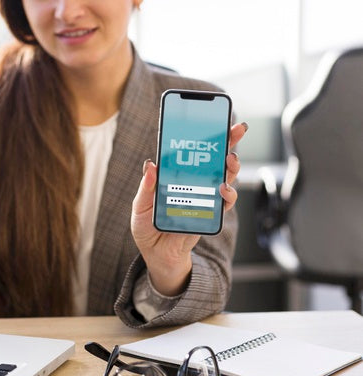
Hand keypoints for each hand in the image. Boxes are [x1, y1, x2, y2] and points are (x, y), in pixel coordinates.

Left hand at [131, 122, 247, 295]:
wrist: (157, 255)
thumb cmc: (147, 227)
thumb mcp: (140, 206)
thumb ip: (146, 188)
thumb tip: (150, 165)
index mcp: (177, 176)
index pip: (194, 152)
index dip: (206, 136)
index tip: (216, 120)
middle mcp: (194, 184)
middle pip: (215, 160)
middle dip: (228, 144)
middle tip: (235, 131)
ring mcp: (204, 199)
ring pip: (225, 178)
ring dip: (231, 168)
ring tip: (230, 160)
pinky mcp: (210, 216)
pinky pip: (224, 204)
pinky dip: (227, 195)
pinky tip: (222, 189)